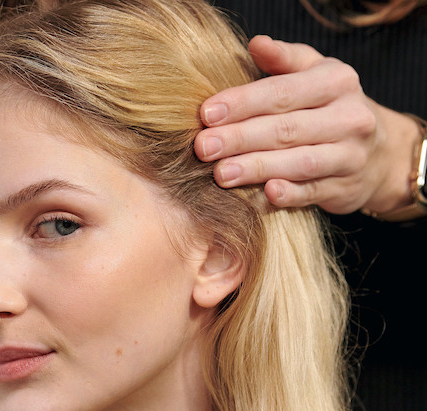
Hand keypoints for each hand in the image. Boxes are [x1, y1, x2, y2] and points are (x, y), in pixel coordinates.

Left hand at [194, 35, 418, 214]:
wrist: (379, 153)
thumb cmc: (330, 109)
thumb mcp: (315, 75)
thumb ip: (284, 60)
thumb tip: (256, 44)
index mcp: (336, 81)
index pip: (282, 92)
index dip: (242, 102)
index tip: (206, 113)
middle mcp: (348, 117)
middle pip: (286, 128)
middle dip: (240, 138)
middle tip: (203, 148)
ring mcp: (349, 155)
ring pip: (299, 162)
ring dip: (257, 168)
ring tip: (220, 173)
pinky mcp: (344, 188)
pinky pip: (313, 192)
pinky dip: (290, 194)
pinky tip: (266, 193)